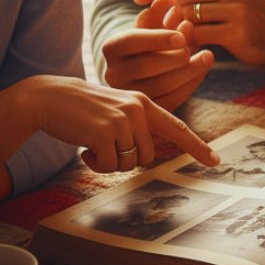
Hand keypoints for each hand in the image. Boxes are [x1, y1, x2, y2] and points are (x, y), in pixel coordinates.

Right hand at [0, 75, 218, 179]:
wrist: (49, 98)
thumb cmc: (82, 111)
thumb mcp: (116, 111)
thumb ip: (136, 126)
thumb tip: (146, 156)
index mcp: (144, 103)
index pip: (177, 127)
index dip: (196, 147)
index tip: (215, 162)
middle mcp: (138, 108)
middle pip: (148, 157)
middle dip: (126, 160)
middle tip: (105, 145)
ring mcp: (122, 119)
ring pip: (129, 164)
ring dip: (109, 162)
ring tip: (93, 142)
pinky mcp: (105, 132)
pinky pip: (109, 166)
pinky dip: (95, 164)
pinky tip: (84, 147)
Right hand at [102, 0, 213, 111]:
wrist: (141, 71)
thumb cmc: (150, 40)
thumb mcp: (153, 23)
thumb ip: (160, 11)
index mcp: (111, 47)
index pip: (132, 40)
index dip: (159, 36)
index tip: (184, 31)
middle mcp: (113, 73)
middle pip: (148, 65)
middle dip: (177, 55)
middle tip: (197, 46)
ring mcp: (128, 95)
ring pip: (162, 85)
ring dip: (190, 69)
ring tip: (209, 56)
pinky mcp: (145, 112)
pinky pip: (172, 99)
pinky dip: (191, 83)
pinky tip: (203, 69)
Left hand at [134, 0, 264, 74]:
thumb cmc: (246, 9)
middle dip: (169, 9)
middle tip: (165, 21)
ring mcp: (237, 8)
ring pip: (189, 14)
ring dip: (178, 26)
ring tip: (181, 32)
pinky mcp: (237, 31)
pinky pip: (199, 34)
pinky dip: (190, 39)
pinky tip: (192, 43)